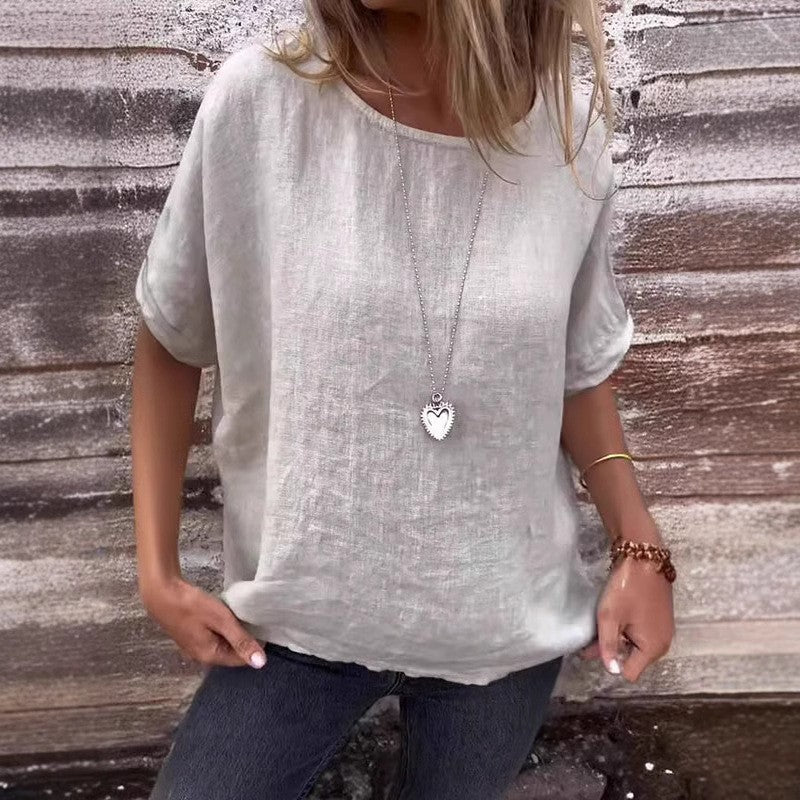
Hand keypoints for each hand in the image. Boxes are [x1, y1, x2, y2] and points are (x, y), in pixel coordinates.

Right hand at [140, 575, 266, 668]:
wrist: (161, 592)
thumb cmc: (191, 605)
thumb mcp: (221, 620)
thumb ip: (241, 640)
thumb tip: (261, 663)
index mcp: (210, 657)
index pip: (241, 660)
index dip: (255, 645)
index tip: (263, 627)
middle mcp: (201, 656)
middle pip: (232, 652)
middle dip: (244, 639)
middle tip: (254, 619)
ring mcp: (194, 646)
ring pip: (223, 643)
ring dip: (233, 632)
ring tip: (241, 615)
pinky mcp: (191, 635)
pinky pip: (214, 636)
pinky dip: (222, 627)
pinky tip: (225, 615)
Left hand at [580, 551, 674, 681]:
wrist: (645, 557)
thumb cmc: (626, 588)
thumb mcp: (610, 617)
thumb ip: (608, 646)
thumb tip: (611, 671)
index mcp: (653, 648)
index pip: (629, 672)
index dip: (611, 662)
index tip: (596, 646)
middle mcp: (662, 644)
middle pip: (633, 659)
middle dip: (612, 651)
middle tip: (590, 637)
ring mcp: (663, 630)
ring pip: (635, 645)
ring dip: (618, 639)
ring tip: (599, 625)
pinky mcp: (660, 618)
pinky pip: (641, 633)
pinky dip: (627, 629)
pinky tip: (615, 616)